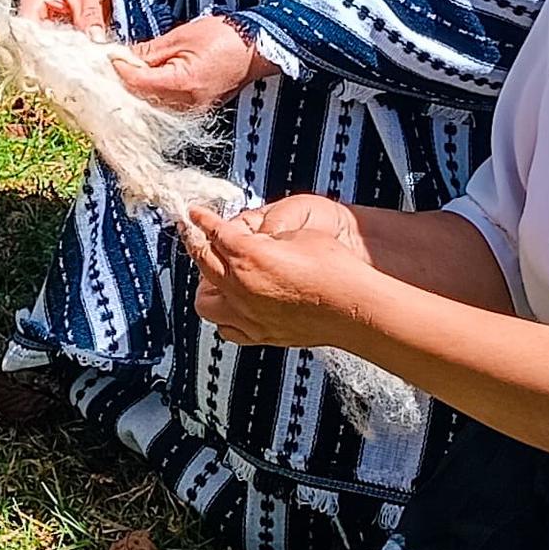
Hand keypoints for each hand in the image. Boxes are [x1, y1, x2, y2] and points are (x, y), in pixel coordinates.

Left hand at [111, 14, 272, 113]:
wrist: (256, 48)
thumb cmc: (224, 37)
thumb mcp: (181, 36)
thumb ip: (149, 51)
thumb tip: (121, 56)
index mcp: (184, 83)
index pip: (138, 82)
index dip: (119, 69)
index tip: (108, 56)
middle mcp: (187, 103)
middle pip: (142, 99)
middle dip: (124, 82)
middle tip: (111, 64)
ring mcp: (193, 110)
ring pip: (152, 106)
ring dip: (137, 90)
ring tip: (127, 70)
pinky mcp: (197, 110)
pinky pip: (167, 106)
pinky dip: (153, 94)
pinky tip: (147, 79)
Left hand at [181, 198, 374, 349]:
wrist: (354, 307)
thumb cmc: (334, 268)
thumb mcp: (297, 233)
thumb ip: (266, 233)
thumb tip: (254, 237)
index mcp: (248, 256)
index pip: (213, 233)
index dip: (202, 220)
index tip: (194, 215)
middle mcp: (241, 288)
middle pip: (202, 263)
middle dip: (199, 246)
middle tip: (202, 238)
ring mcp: (248, 315)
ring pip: (205, 302)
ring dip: (206, 285)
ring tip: (217, 276)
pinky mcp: (261, 335)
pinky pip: (227, 328)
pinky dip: (224, 316)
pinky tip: (235, 306)